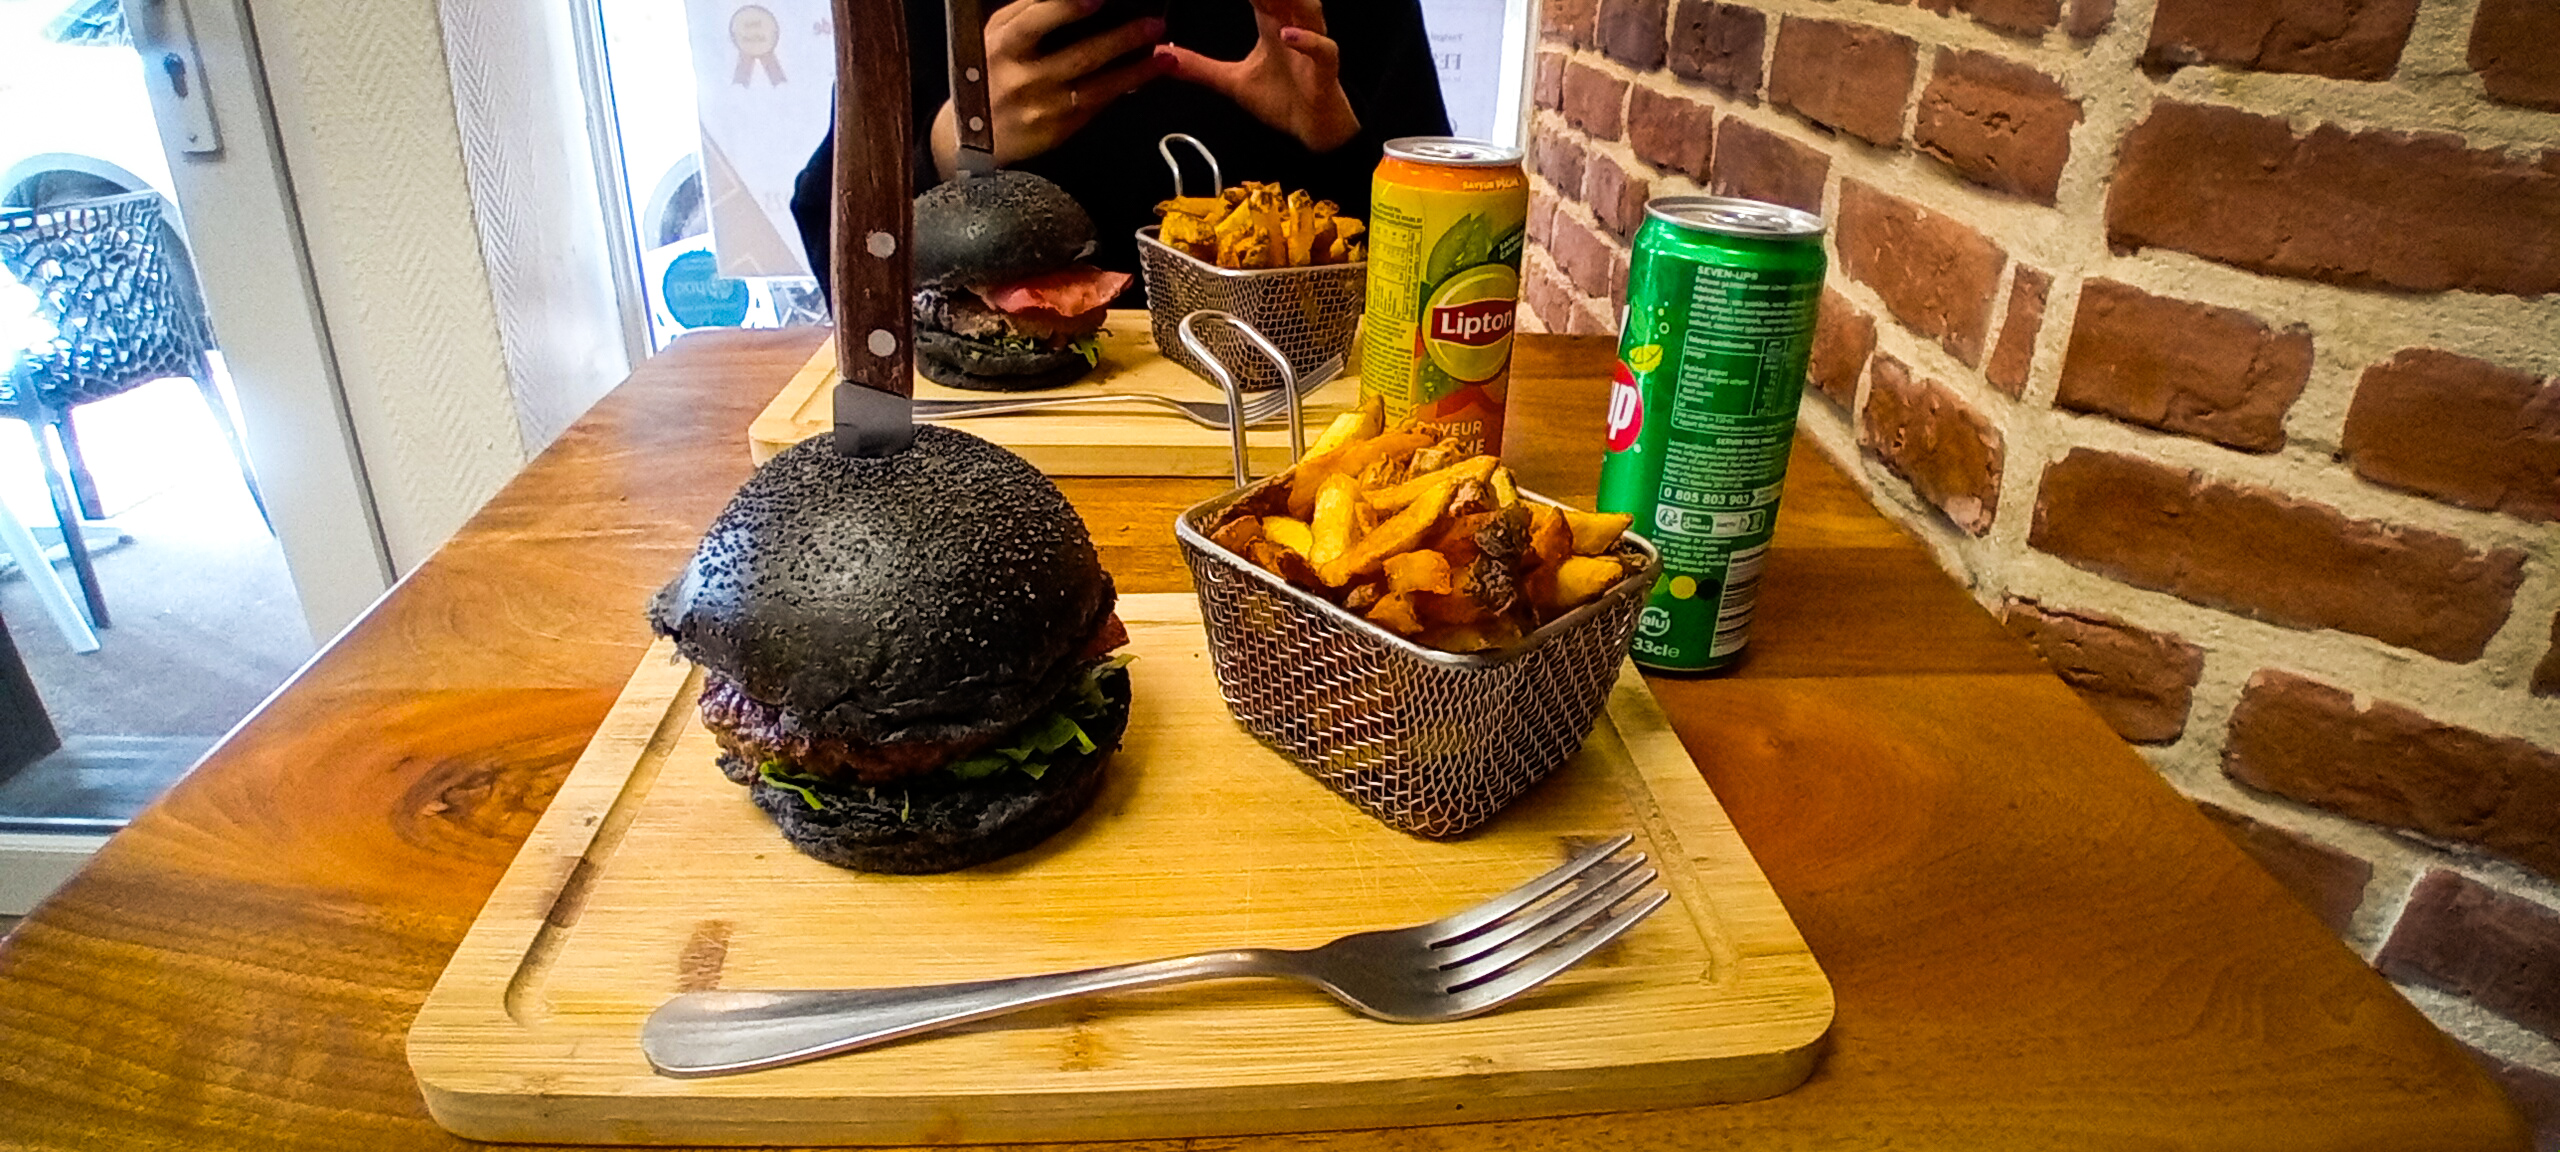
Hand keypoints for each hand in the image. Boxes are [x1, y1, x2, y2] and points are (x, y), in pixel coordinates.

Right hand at [933, 0, 1171, 176]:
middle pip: (1078, 56)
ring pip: (1096, 87)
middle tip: (1154, 24)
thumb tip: (1071, 0)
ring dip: (1136, 70)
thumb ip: (1028, 12)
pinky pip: (1096, 106)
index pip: (1034, 22)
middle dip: (1122, 39)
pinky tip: (1145, 77)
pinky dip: (1123, 89)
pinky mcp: (1057, 131)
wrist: (970, 136)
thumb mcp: (995, 35)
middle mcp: (1022, 79)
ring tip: (1165, 55)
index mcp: (1003, 46)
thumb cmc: (988, 73)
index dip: (1066, 8)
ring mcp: (1042, 108)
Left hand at [1158, 0, 1360, 153]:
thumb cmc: (1281, 99)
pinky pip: (1324, 51)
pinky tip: (1288, 35)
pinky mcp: (1325, 72)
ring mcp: (1311, 49)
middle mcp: (1294, 29)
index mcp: (1272, 25)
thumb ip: (1200, 67)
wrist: (1313, 130)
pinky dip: (1309, 41)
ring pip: (1309, 12)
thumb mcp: (1232, 82)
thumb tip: (1164, 55)